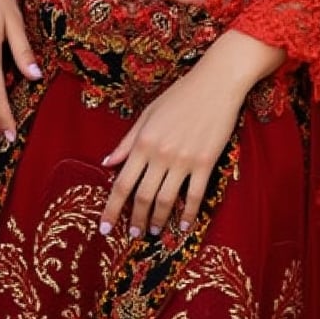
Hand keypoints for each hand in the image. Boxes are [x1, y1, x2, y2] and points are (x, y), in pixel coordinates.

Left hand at [99, 30, 284, 237]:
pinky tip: (183, 226)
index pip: (122, 183)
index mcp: (143, 141)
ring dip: (158, 219)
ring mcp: (183, 159)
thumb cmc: (180, 95)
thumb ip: (127, 141)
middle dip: (135, 220)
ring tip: (153, 231)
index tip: (104, 228)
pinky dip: (188, 214)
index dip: (111, 209)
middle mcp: (160, 154)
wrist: (215, 83)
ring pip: (166, 200)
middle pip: (142, 196)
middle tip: (133, 235)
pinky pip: (194, 195)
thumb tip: (106, 163)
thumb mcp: (148, 114)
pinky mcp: (205, 162)